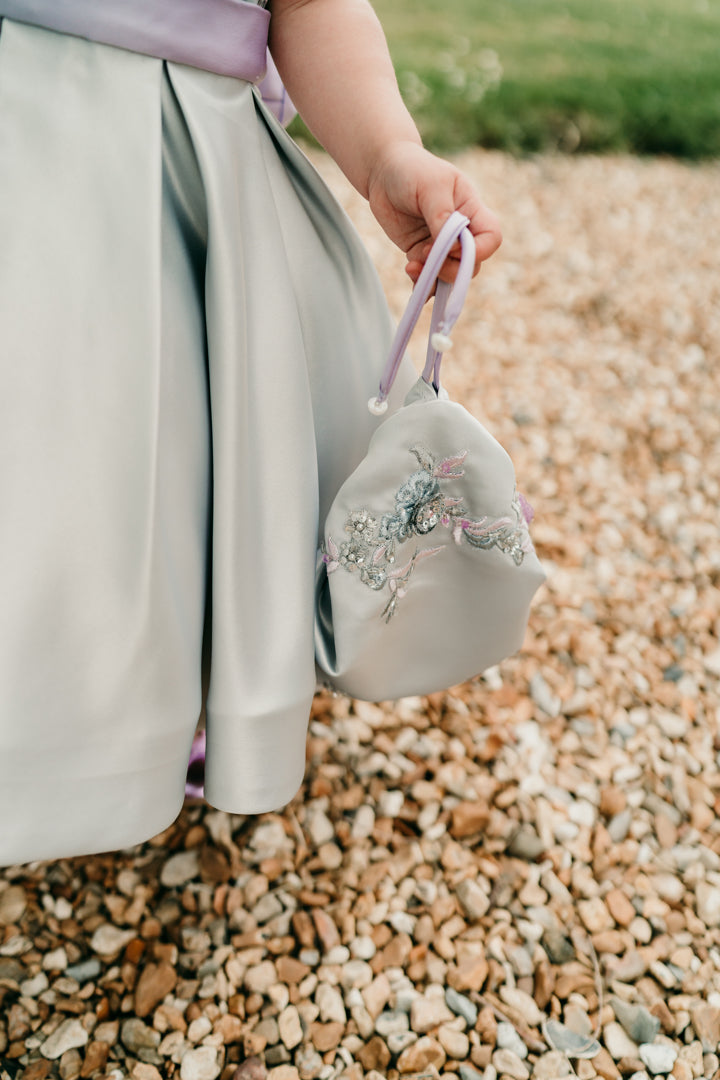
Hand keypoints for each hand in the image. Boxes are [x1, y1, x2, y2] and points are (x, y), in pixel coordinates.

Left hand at [366, 141, 501, 283]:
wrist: (383, 171)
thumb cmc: (412, 170)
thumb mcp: (431, 186)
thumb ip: (442, 216)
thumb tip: (451, 247)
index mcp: (471, 210)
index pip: (491, 238)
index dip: (478, 250)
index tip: (451, 246)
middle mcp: (460, 231)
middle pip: (471, 264)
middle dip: (451, 268)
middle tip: (425, 254)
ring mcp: (440, 245)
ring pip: (449, 275)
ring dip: (434, 278)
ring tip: (412, 266)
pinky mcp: (421, 253)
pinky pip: (428, 277)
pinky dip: (421, 282)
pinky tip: (410, 271)